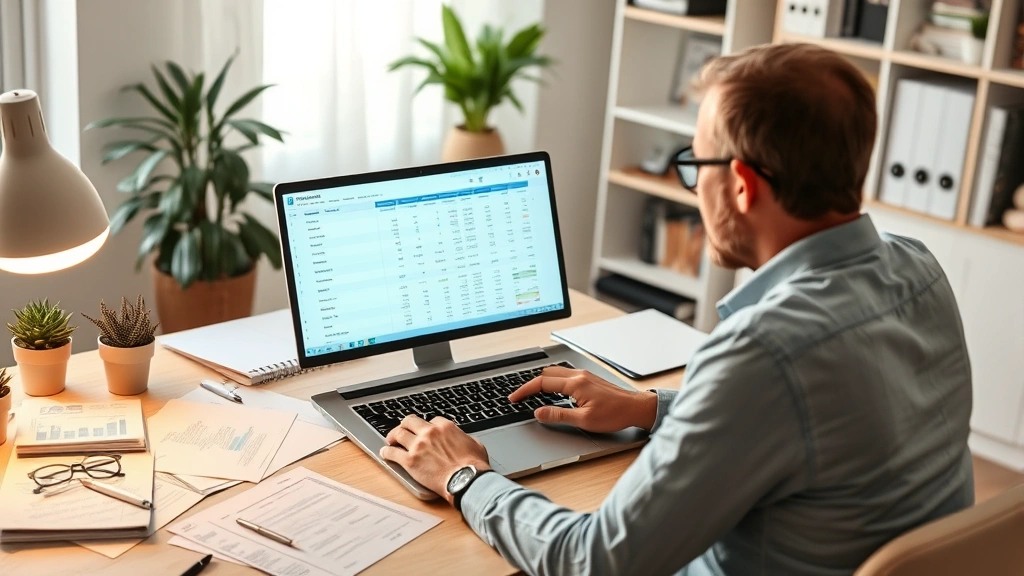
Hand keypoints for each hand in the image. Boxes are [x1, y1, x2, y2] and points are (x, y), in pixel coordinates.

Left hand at [379, 415, 489, 504]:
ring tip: (390, 440)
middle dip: (405, 425)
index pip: (430, 421)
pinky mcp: (409, 461)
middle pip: (410, 421)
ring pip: (398, 434)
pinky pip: (392, 453)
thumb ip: (463, 437)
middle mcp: (429, 433)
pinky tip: (385, 453)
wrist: (467, 480)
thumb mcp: (475, 444)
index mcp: (445, 427)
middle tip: (402, 430)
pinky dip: (386, 452)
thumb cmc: (473, 465)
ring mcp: (418, 446)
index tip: (424, 432)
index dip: (426, 427)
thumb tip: (461, 439)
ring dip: (393, 436)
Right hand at [510, 366, 657, 432]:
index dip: (525, 391)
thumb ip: (558, 415)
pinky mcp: (589, 379)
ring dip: (541, 382)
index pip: (542, 383)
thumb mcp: (584, 420)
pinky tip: (553, 392)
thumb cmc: (614, 414)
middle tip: (520, 397)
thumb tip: (539, 413)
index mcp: (575, 384)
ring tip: (532, 395)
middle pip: (546, 374)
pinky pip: (565, 375)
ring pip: (555, 372)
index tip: (514, 398)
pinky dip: (553, 381)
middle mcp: (578, 375)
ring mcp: (584, 375)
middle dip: (530, 385)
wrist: (635, 408)